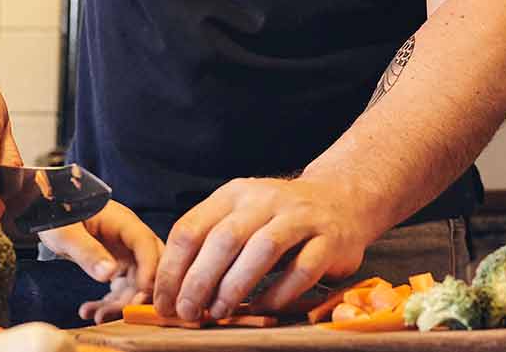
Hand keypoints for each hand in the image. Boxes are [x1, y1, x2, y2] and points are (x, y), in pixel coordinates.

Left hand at [37, 201, 163, 323]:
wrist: (45, 211)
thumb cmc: (56, 215)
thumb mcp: (67, 233)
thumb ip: (87, 252)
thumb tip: (108, 274)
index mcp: (122, 222)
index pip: (145, 244)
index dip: (149, 269)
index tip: (142, 293)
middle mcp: (129, 237)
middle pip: (148, 266)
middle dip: (140, 293)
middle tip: (126, 313)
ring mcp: (124, 251)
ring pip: (135, 282)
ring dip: (121, 303)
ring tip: (98, 317)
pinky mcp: (116, 264)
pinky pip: (120, 287)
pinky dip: (109, 302)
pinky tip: (89, 311)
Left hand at [151, 177, 382, 320]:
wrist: (342, 199)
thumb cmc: (279, 218)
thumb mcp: (241, 216)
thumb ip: (209, 244)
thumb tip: (172, 290)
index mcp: (234, 194)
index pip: (191, 228)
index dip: (172, 269)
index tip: (164, 301)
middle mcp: (265, 199)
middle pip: (223, 239)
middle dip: (199, 281)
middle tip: (188, 312)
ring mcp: (300, 217)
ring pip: (262, 250)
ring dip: (235, 286)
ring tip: (220, 312)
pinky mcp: (329, 240)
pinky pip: (302, 269)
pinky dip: (279, 292)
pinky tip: (262, 308)